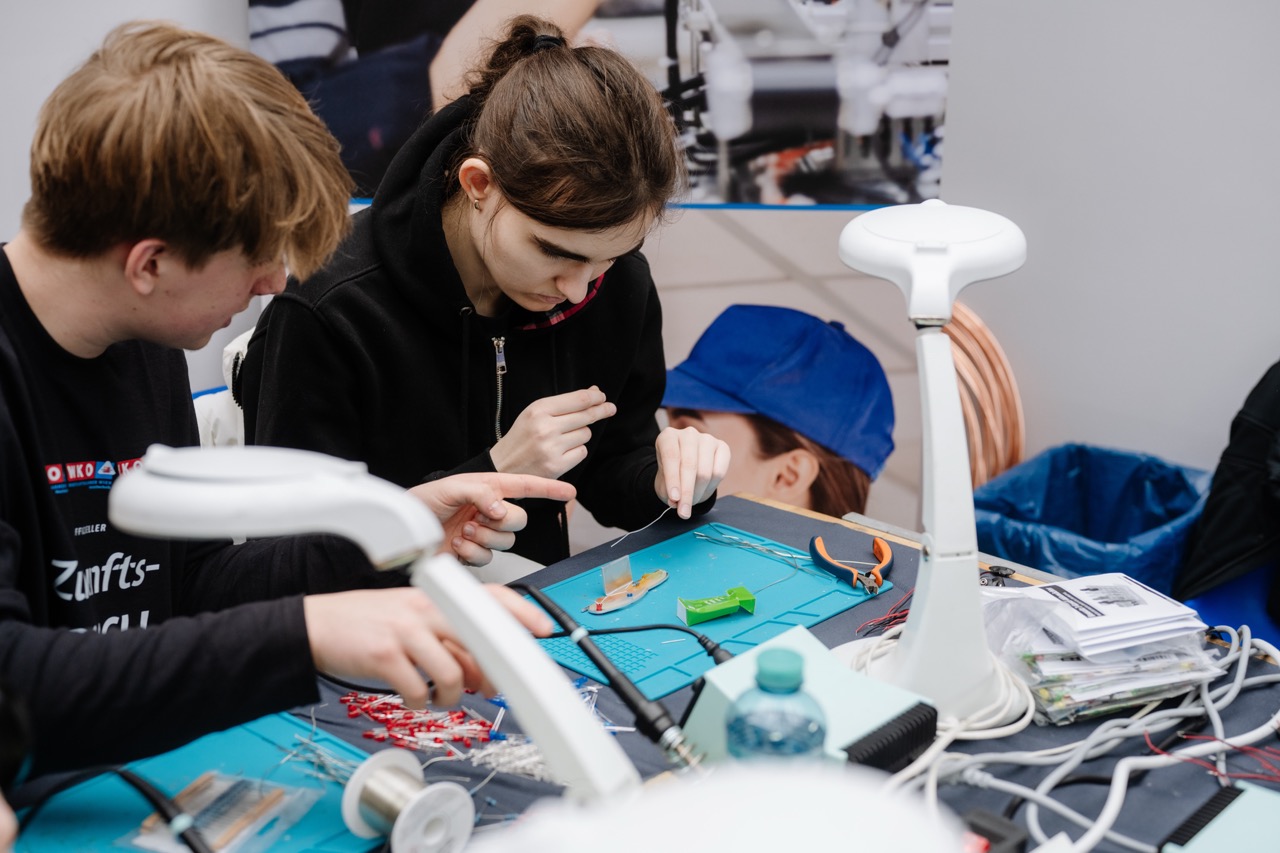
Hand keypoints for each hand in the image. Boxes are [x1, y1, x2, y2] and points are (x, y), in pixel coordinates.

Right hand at [303, 585, 552, 707]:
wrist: (316, 625)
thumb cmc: (368, 624)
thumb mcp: (413, 618)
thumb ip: (449, 638)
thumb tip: (483, 669)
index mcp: (436, 596)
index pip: (490, 596)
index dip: (522, 612)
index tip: (544, 629)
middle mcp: (425, 609)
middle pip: (479, 638)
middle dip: (492, 671)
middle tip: (489, 688)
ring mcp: (405, 631)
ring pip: (452, 673)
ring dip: (450, 696)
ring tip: (438, 697)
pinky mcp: (385, 656)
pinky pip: (419, 690)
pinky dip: (420, 702)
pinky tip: (412, 696)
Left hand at [409, 473, 575, 566]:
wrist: (403, 531)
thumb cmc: (421, 502)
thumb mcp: (451, 487)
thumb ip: (481, 493)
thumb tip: (501, 508)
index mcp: (489, 489)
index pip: (526, 486)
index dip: (549, 489)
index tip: (569, 491)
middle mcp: (489, 511)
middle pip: (520, 520)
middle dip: (502, 522)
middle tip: (479, 518)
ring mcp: (483, 533)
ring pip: (507, 542)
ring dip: (485, 538)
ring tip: (464, 532)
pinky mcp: (474, 554)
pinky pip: (488, 558)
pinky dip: (473, 553)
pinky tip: (458, 545)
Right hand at [488, 386, 615, 478]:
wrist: (503, 466)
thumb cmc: (522, 437)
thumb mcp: (536, 413)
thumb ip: (564, 403)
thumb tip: (593, 392)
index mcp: (538, 410)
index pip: (578, 400)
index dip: (595, 396)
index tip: (602, 396)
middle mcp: (545, 428)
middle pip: (586, 415)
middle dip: (601, 410)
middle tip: (610, 408)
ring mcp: (552, 448)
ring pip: (586, 434)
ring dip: (581, 435)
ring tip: (563, 438)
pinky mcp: (557, 466)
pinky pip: (582, 452)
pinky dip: (577, 451)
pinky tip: (562, 452)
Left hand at [653, 426, 730, 518]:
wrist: (685, 469)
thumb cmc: (672, 475)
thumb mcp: (664, 482)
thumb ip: (668, 491)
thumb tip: (676, 501)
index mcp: (668, 436)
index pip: (671, 457)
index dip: (673, 480)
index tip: (674, 499)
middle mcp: (688, 434)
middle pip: (689, 465)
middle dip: (687, 492)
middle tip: (683, 512)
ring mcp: (707, 438)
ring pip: (705, 471)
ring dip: (698, 493)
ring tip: (691, 502)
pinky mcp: (722, 447)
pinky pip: (719, 472)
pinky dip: (711, 487)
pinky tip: (703, 491)